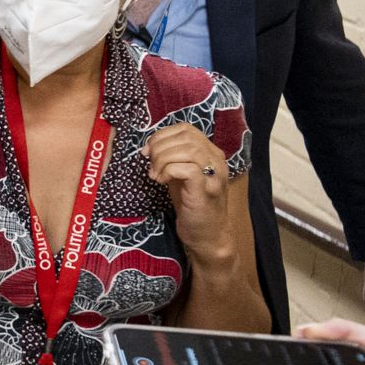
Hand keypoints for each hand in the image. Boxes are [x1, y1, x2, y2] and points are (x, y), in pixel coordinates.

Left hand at [142, 123, 230, 250]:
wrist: (207, 236)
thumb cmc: (192, 205)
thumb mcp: (180, 174)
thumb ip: (172, 158)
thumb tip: (150, 146)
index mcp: (211, 154)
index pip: (186, 129)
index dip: (162, 135)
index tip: (147, 151)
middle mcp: (217, 161)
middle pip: (186, 137)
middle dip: (160, 147)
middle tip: (150, 164)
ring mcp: (214, 176)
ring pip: (188, 150)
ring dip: (163, 159)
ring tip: (155, 174)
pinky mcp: (206, 191)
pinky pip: (187, 169)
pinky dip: (168, 171)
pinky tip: (161, 182)